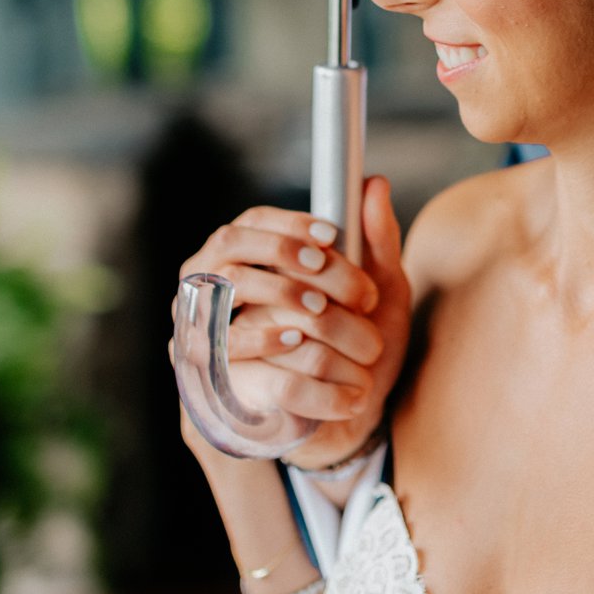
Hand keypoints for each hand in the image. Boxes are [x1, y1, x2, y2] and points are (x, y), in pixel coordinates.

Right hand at [175, 176, 409, 469]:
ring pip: (229, 290)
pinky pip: (228, 348)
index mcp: (258, 257)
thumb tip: (376, 182)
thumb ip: (377, 239)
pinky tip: (297, 341)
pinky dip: (265, 340)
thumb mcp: (381, 290)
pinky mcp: (215, 372)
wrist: (351, 411)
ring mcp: (212, 327)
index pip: (254, 223)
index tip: (331, 237)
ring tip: (322, 311)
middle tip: (326, 269)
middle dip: (283, 254)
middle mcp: (223, 286)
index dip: (288, 225)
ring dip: (280, 295)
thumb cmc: (361, 341)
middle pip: (233, 249)